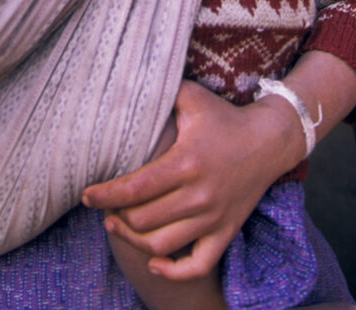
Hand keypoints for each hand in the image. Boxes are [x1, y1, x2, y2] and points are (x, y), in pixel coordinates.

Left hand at [82, 80, 301, 280]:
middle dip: (116, 216)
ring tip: (117, 226)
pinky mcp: (225, 232)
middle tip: (102, 207)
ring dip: (134, 241)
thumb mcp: (192, 97)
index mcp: (186, 162)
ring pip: (163, 244)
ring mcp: (213, 218)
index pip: (136, 188)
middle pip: (143, 220)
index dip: (106, 194)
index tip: (86, 195)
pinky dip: (173, 271)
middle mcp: (199, 195)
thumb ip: (159, 92)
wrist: (269, 141)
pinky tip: (155, 262)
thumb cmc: (224, 117)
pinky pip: (197, 265)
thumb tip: (124, 84)